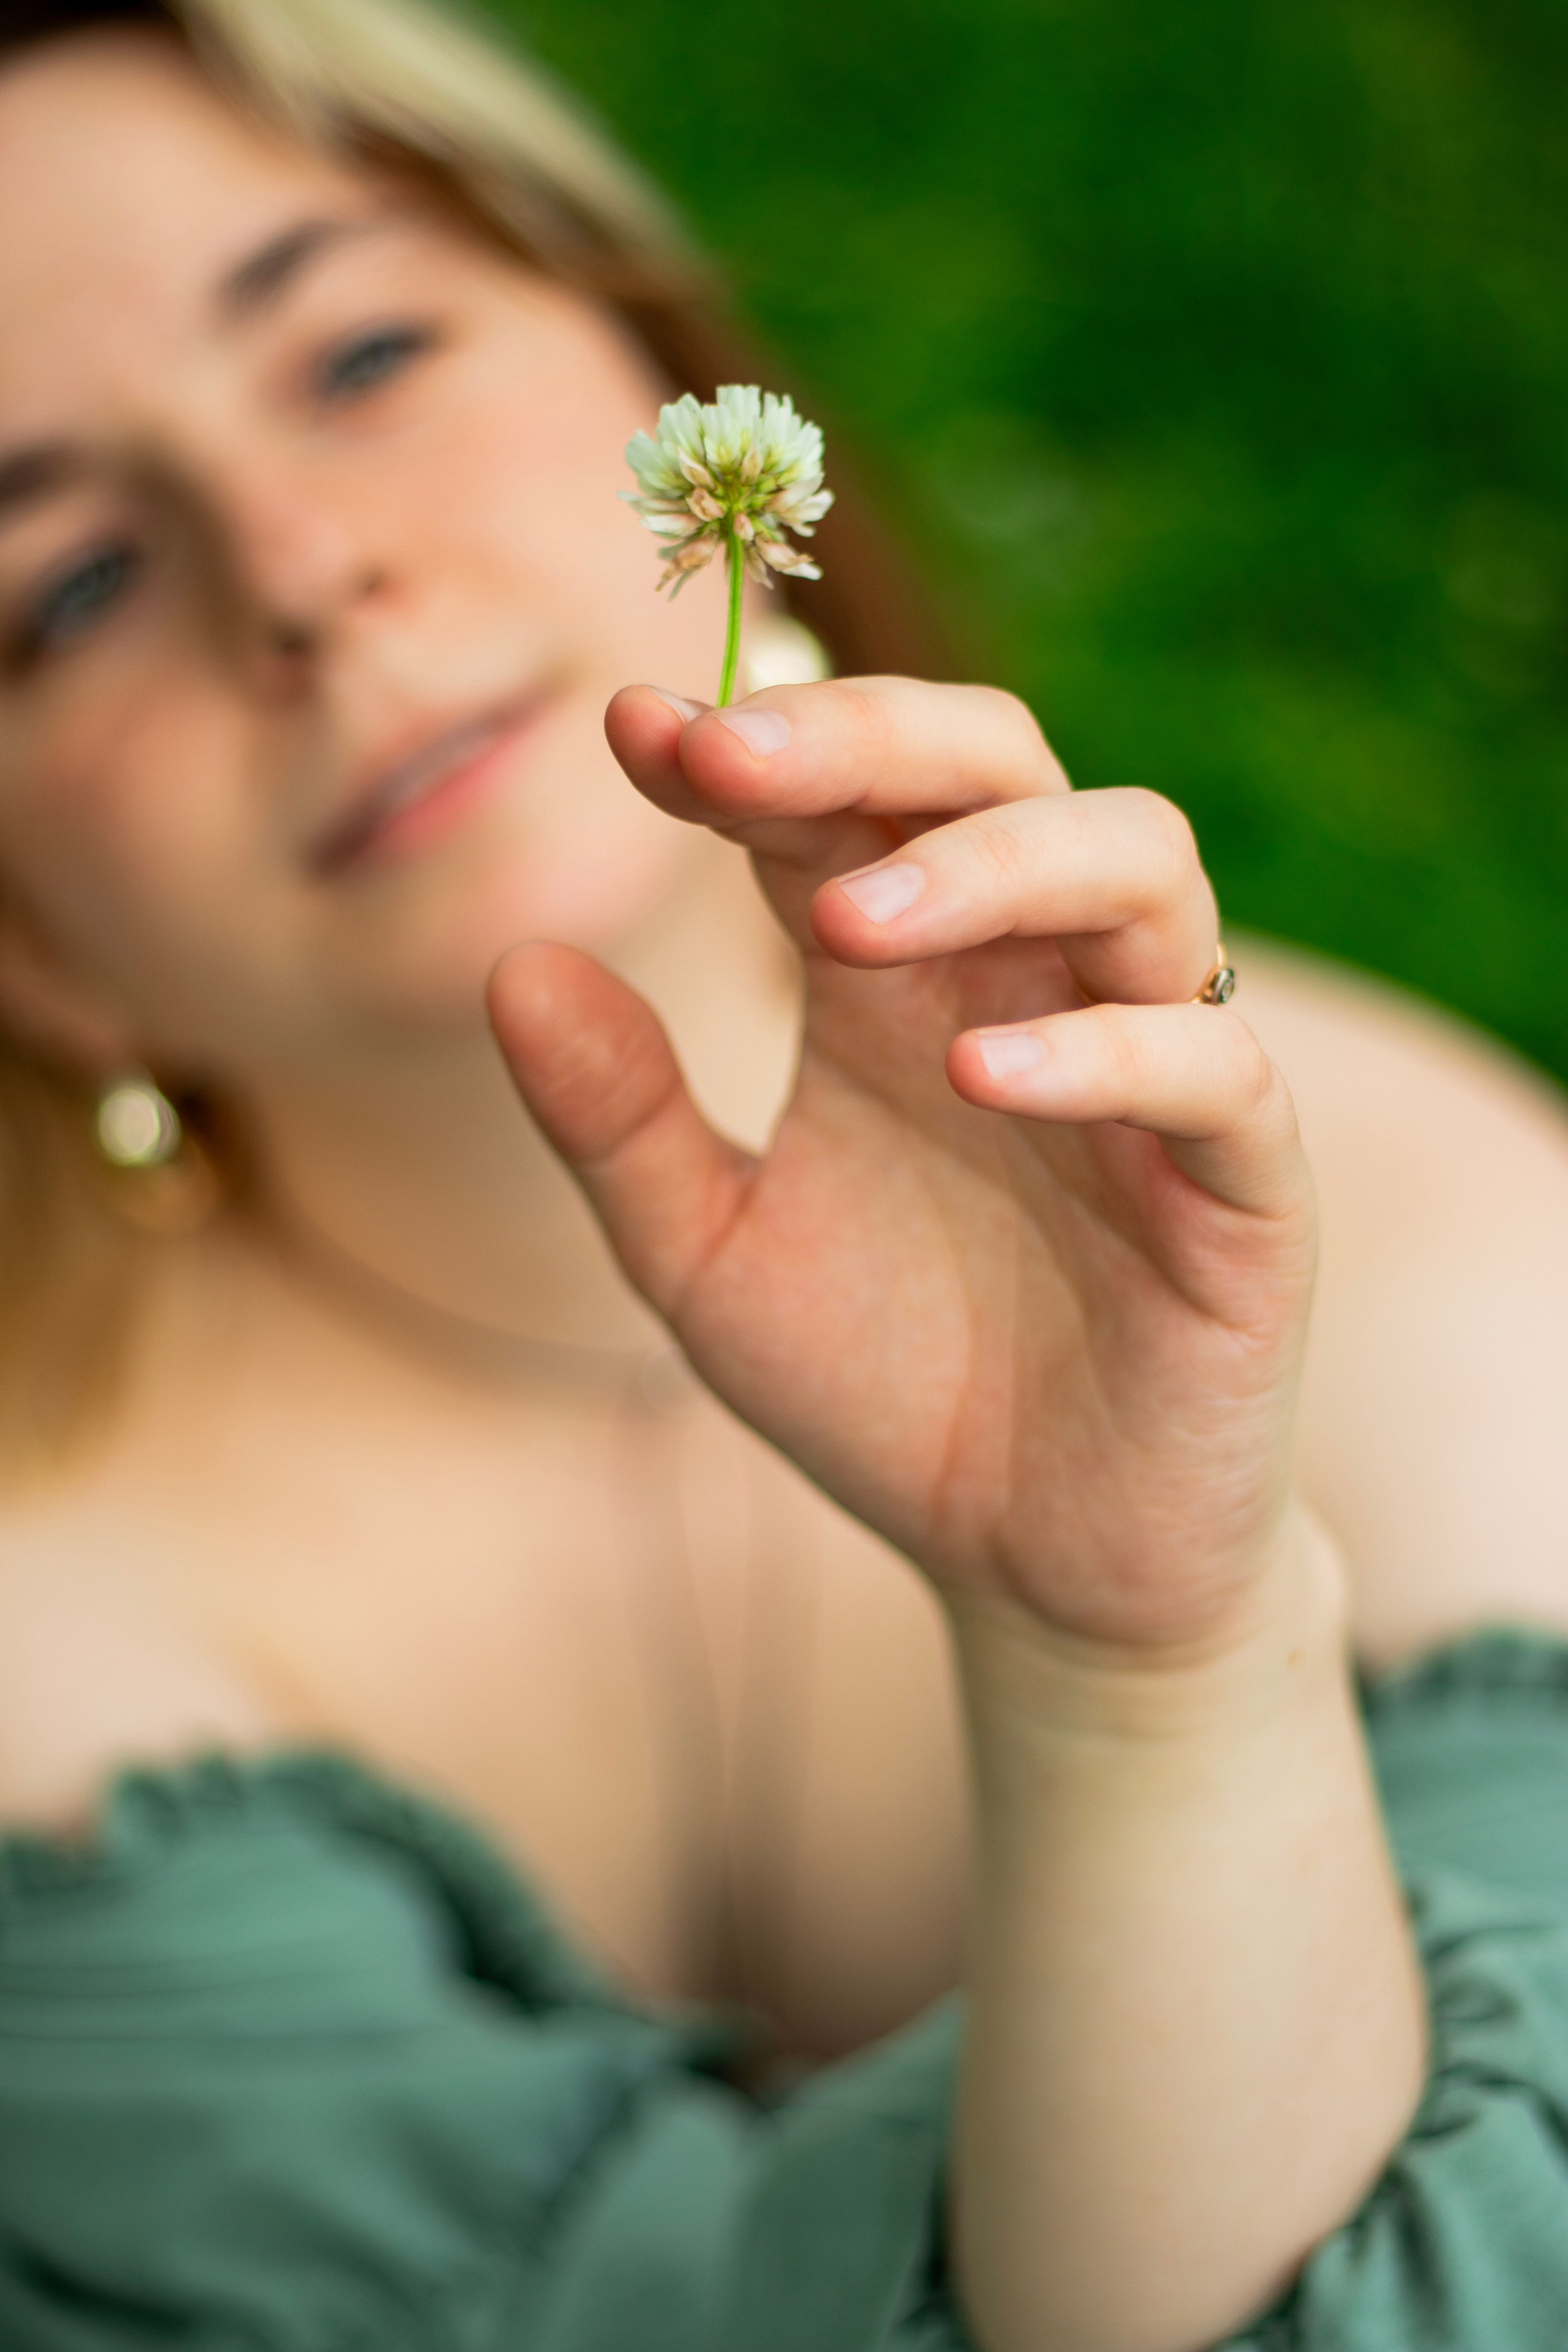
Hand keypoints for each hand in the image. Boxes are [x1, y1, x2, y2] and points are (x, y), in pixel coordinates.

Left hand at [489, 677, 1315, 1655]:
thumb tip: (515, 962)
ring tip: (847, 923)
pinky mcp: (1245, 1188)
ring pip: (1138, 865)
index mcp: (903, 987)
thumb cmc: (883, 1389)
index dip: (749, 755)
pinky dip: (1109, 1050)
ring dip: (994, 861)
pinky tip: (979, 1076)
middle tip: (732, 759)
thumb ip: (620, 1122)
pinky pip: (1213, 1067)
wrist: (1031, 1566)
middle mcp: (1031, 988)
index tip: (630, 736)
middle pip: (1003, 769)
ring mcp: (1149, 1074)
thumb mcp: (706, 1261)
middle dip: (871, 739)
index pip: (841, 810)